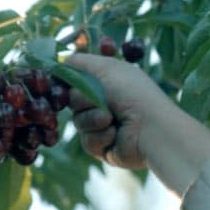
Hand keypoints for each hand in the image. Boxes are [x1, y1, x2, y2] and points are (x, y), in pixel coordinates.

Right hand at [65, 53, 178, 169]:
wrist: (150, 128)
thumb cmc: (133, 93)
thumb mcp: (106, 68)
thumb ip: (79, 62)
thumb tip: (59, 62)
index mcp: (109, 82)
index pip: (78, 80)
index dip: (69, 83)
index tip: (61, 83)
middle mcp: (106, 102)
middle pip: (73, 102)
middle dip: (83, 101)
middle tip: (101, 101)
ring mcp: (105, 126)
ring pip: (79, 122)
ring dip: (92, 119)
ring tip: (110, 119)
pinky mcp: (105, 147)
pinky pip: (88, 141)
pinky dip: (99, 136)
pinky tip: (114, 134)